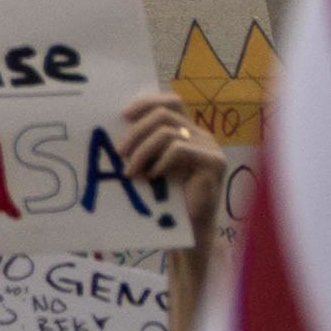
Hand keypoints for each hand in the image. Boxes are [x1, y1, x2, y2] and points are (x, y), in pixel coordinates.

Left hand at [118, 90, 227, 235]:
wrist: (191, 229)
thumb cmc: (168, 198)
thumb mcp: (153, 164)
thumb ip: (145, 145)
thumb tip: (115, 129)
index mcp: (189, 131)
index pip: (171, 101)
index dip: (147, 103)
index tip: (123, 115)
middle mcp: (202, 135)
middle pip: (164, 114)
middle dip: (136, 131)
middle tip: (120, 152)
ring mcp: (211, 148)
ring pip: (168, 133)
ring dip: (142, 152)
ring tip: (131, 172)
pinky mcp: (215, 162)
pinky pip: (179, 150)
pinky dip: (160, 162)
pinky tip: (153, 177)